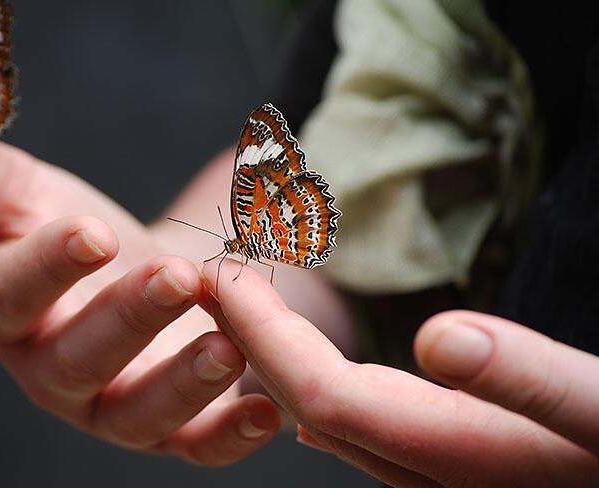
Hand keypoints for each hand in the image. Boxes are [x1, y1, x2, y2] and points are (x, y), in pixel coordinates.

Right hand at [0, 87, 280, 465]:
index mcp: (11, 310)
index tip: (88, 229)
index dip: (46, 266)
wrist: (135, 284)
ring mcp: (116, 406)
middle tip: (175, 274)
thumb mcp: (22, 190)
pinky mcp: (173, 428)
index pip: (12, 295)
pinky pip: (195, 446)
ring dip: (181, 385)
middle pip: (78, 359)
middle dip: (125, 320)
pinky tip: (267, 411)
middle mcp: (55, 371)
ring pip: (137, 414)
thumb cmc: (73, 239)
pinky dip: (229, 435)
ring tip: (229, 346)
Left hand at [202, 259, 598, 485]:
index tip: (225, 272)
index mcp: (456, 455)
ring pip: (326, 418)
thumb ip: (532, 383)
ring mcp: (433, 474)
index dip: (265, 333)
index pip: (322, 395)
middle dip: (250, 336)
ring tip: (237, 301)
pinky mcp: (447, 465)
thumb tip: (441, 340)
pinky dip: (315, 390)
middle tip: (209, 273)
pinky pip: (359, 435)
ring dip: (274, 355)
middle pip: (308, 404)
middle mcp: (428, 474)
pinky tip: (296, 386)